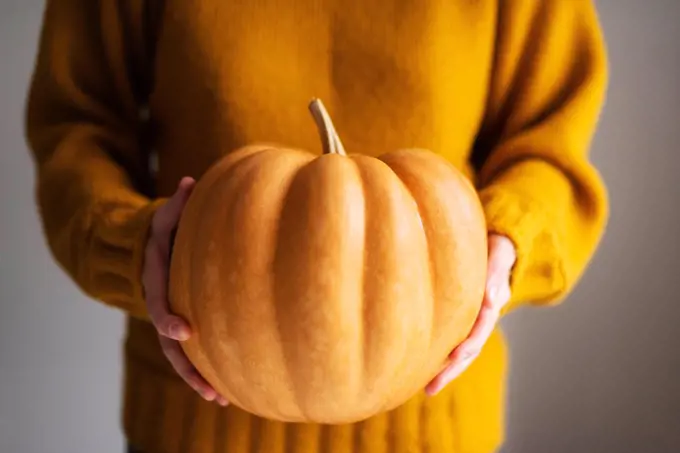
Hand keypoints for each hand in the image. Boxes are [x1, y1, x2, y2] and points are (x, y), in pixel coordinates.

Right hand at [142, 177, 227, 405]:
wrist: (144, 250)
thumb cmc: (160, 231)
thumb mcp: (163, 215)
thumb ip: (177, 203)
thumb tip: (189, 182)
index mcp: (155, 279)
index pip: (159, 302)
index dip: (169, 318)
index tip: (186, 332)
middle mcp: (159, 303)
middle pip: (168, 342)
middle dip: (187, 367)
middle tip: (210, 388)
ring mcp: (168, 318)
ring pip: (178, 355)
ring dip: (197, 377)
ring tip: (220, 398)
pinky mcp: (180, 324)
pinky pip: (189, 352)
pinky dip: (203, 369)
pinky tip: (224, 388)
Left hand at [425, 234, 515, 395]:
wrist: (495, 247)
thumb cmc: (495, 249)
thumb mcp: (499, 255)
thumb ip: (496, 274)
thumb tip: (493, 300)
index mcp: (492, 305)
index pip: (481, 328)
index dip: (469, 343)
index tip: (453, 356)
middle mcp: (483, 319)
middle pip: (470, 350)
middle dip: (452, 370)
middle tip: (431, 387)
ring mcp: (473, 322)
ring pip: (461, 353)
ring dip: (446, 371)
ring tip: (427, 390)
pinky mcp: (462, 320)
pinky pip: (452, 343)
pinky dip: (440, 358)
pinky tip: (421, 371)